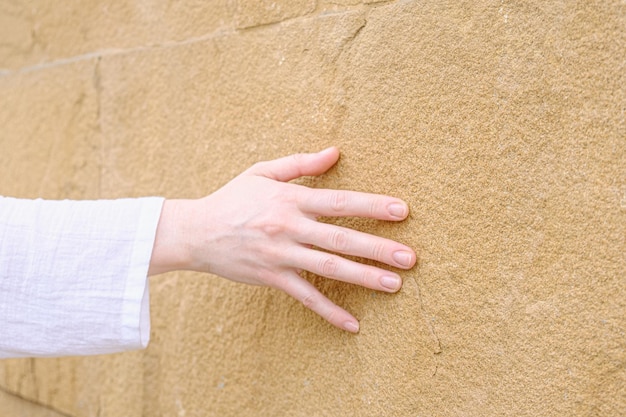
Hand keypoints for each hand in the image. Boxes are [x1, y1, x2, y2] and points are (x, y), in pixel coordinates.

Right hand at [148, 147, 415, 331]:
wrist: (195, 232)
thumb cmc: (232, 198)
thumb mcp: (262, 172)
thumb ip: (301, 163)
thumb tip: (336, 152)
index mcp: (289, 199)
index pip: (338, 202)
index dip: (371, 206)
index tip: (402, 211)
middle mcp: (288, 227)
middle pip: (340, 239)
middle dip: (377, 248)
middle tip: (411, 258)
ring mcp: (280, 255)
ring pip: (328, 268)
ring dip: (363, 277)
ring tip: (395, 285)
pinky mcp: (271, 278)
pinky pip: (305, 297)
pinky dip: (329, 311)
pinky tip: (353, 324)